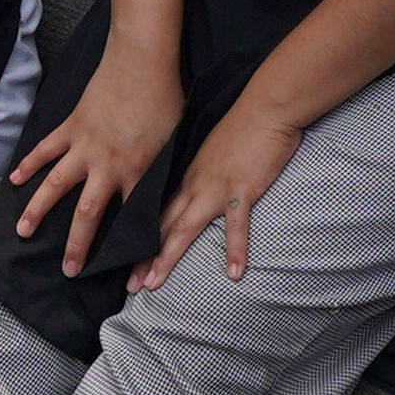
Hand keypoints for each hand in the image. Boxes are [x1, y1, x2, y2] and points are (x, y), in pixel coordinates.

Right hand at [7, 41, 185, 272]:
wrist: (142, 62)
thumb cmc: (164, 100)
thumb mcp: (172, 143)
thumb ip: (159, 172)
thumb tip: (159, 196)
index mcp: (136, 172)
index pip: (131, 219)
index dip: (131, 250)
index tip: (129, 277)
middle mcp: (107, 166)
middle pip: (87, 214)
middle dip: (76, 245)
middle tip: (67, 270)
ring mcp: (84, 146)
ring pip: (56, 185)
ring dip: (38, 210)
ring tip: (23, 231)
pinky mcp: (70, 127)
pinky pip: (45, 149)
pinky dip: (29, 164)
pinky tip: (15, 180)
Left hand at [138, 94, 304, 288]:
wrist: (265, 107)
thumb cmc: (244, 127)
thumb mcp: (213, 153)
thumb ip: (204, 175)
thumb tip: (197, 192)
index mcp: (188, 178)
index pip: (159, 215)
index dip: (142, 242)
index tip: (129, 265)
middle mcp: (195, 186)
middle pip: (164, 227)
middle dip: (144, 259)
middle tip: (130, 287)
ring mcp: (216, 189)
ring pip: (185, 228)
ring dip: (167, 257)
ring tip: (153, 285)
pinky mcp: (242, 189)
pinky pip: (237, 225)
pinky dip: (235, 250)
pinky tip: (234, 274)